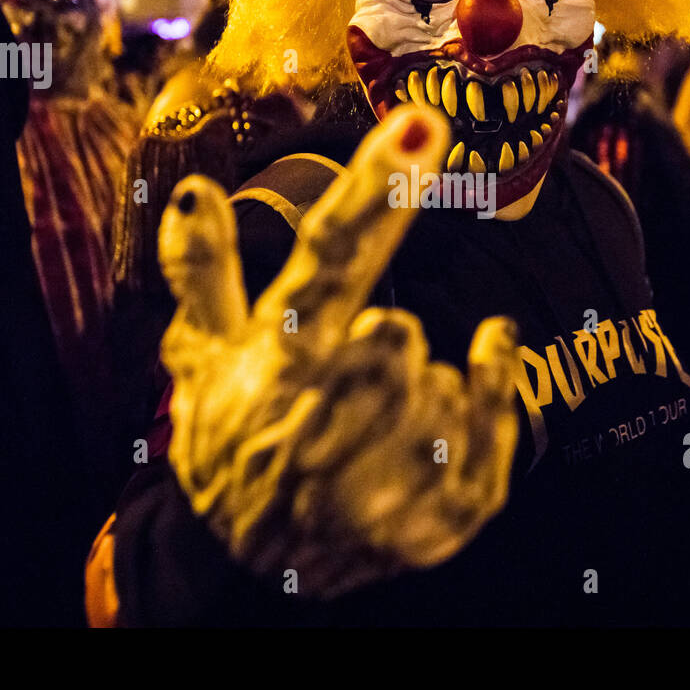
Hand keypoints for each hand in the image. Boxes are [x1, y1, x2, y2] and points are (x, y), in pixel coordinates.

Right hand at [158, 105, 519, 598]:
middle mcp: (326, 421)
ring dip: (417, 383)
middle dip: (377, 344)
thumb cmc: (229, 442)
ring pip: (441, 379)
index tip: (422, 122)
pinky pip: (495, 426)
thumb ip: (204, 272)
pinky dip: (492, 386)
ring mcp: (384, 478)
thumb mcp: (204, 359)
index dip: (375, 192)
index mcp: (275, 362)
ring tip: (367, 422)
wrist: (251, 567)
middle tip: (344, 373)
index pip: (328, 259)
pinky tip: (479, 358)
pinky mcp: (439, 518)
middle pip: (393, 333)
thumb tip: (195, 188)